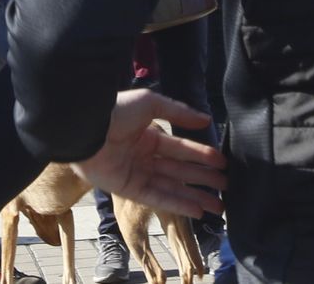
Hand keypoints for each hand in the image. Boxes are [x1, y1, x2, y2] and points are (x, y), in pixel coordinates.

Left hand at [74, 89, 226, 216]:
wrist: (86, 128)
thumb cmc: (116, 111)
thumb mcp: (150, 103)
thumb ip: (178, 112)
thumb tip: (206, 119)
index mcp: (148, 135)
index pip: (181, 148)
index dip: (202, 156)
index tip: (223, 163)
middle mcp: (144, 156)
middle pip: (180, 170)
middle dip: (204, 179)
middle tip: (227, 188)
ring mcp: (137, 173)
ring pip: (172, 187)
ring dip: (196, 197)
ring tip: (219, 206)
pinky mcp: (128, 189)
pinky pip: (158, 198)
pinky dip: (177, 204)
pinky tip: (197, 210)